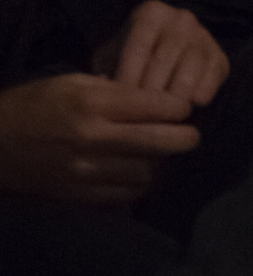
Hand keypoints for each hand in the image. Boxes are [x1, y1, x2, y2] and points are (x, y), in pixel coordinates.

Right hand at [0, 72, 199, 202]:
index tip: (187, 106)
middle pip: (154, 142)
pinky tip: (144, 172)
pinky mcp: (79, 194)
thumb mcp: (73, 80)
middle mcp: (92, 137)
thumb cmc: (35, 103)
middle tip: (194, 134)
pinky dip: (139, 184)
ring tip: (167, 153)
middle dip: (182, 138)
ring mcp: (85, 170)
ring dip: (161, 163)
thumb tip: (151, 94)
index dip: (176, 107)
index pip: (150, 105)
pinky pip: (123, 194)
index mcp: (92, 102)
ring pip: (143, 172)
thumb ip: (114, 87)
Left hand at [92, 0, 229, 106]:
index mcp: (152, 13)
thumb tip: (104, 92)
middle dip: (151, 92)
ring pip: (191, 67)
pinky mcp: (220, 56)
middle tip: (140, 118)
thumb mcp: (112, 55)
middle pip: (165, 59)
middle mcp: (181, 18)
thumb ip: (105, 68)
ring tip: (164, 117)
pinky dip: (204, 90)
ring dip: (177, 95)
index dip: (128, 77)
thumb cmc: (131, 58)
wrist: (166, 55)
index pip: (138, 46)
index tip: (119, 103)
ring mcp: (203, 36)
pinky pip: (214, 74)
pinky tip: (193, 105)